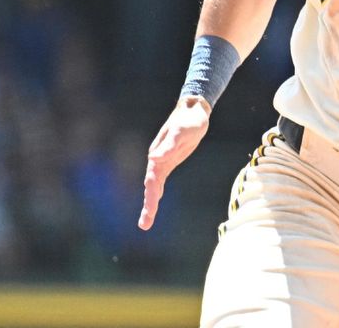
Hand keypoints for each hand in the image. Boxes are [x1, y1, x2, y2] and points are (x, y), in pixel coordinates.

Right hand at [138, 96, 210, 229]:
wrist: (193, 111)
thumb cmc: (188, 121)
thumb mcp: (181, 132)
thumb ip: (169, 145)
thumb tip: (154, 158)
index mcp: (158, 155)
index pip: (152, 180)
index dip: (151, 197)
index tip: (150, 211)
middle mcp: (157, 160)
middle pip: (151, 187)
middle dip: (148, 206)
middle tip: (144, 225)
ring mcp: (163, 161)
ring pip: (154, 185)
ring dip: (150, 202)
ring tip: (145, 222)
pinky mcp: (170, 161)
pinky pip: (161, 180)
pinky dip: (157, 192)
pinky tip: (155, 201)